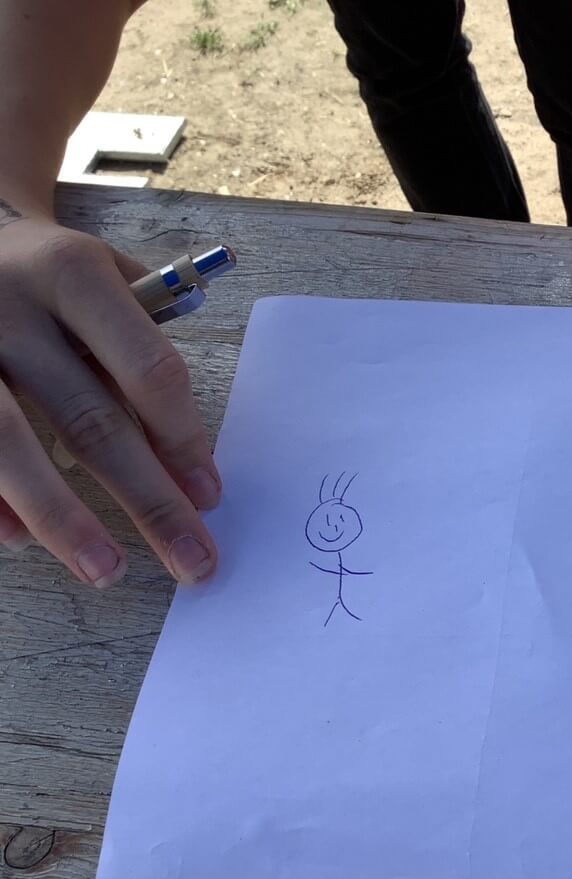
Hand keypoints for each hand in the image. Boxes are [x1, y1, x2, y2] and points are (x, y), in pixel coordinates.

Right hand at [0, 200, 218, 586]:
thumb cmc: (44, 273)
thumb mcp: (99, 274)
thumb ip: (140, 345)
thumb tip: (182, 456)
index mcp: (72, 275)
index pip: (147, 369)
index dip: (183, 439)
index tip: (210, 497)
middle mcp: (9, 309)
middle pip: (90, 420)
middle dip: (147, 500)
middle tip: (191, 560)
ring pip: (10, 446)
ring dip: (64, 519)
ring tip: (108, 571)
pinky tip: (23, 539)